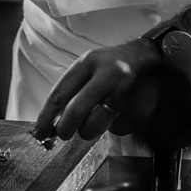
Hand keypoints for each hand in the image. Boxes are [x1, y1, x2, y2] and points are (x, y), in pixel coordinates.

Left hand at [34, 39, 158, 141]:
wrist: (150, 55)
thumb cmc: (113, 64)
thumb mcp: (89, 66)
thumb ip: (72, 89)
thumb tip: (52, 121)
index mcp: (88, 63)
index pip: (60, 93)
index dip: (47, 116)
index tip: (40, 131)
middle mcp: (106, 74)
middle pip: (77, 110)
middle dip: (65, 129)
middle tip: (62, 135)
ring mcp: (125, 90)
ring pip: (97, 123)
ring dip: (87, 132)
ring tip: (87, 127)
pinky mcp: (141, 105)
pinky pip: (118, 127)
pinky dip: (112, 128)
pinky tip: (115, 117)